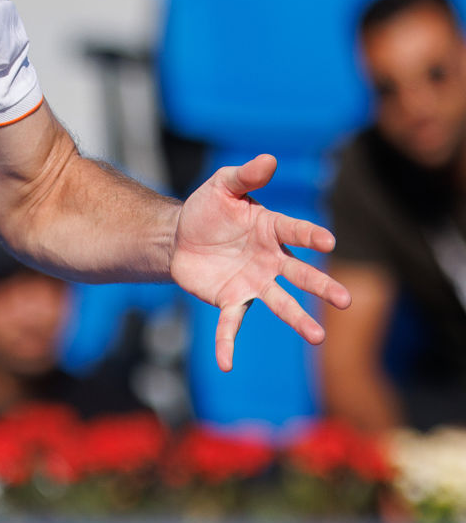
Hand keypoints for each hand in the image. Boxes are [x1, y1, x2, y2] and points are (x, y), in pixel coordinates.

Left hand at [170, 154, 351, 371]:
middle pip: (300, 274)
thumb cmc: (207, 209)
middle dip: (321, 286)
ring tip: (317, 337)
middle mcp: (270, 260)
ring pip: (280, 303)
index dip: (310, 235)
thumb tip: (269, 158)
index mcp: (271, 229)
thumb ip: (245, 175)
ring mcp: (253, 282)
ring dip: (298, 319)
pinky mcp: (229, 299)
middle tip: (344, 300)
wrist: (178, 236)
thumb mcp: (222, 186)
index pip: (295, 231)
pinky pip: (230, 324)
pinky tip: (226, 364)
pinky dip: (227, 343)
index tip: (328, 240)